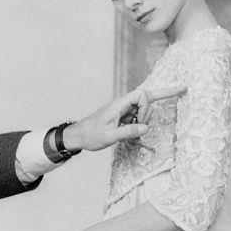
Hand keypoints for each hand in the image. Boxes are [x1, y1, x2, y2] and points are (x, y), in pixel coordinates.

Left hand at [63, 84, 185, 151]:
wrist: (80, 135)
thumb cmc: (91, 135)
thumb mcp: (110, 136)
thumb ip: (128, 132)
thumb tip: (146, 128)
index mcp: (119, 105)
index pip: (141, 94)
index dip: (146, 107)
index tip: (141, 121)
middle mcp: (122, 104)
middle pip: (145, 98)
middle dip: (149, 110)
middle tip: (151, 114)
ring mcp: (123, 110)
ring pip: (142, 107)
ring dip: (144, 118)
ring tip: (134, 129)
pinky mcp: (122, 116)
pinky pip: (137, 114)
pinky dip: (140, 121)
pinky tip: (134, 129)